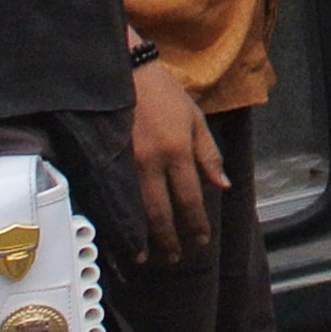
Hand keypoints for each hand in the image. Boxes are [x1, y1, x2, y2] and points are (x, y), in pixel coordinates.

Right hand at [128, 58, 223, 262]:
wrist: (126, 73)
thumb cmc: (166, 94)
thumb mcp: (195, 119)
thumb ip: (208, 154)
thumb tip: (222, 186)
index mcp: (177, 150)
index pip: (189, 197)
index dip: (195, 222)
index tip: (200, 241)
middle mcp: (152, 161)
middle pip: (161, 210)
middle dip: (169, 238)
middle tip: (175, 258)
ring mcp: (126, 162)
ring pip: (136, 208)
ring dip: (144, 235)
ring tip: (148, 256)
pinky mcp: (108, 160)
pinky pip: (118, 196)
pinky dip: (123, 218)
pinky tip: (125, 232)